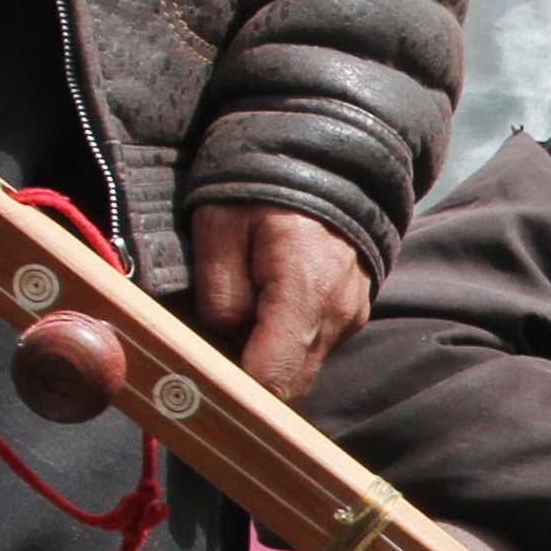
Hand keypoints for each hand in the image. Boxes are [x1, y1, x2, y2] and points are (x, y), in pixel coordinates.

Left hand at [187, 200, 372, 400]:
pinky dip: (280, 345)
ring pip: (298, 370)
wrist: (324, 156)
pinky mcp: (350, 315)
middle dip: (245, 381)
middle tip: (203, 359)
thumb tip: (219, 340)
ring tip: (229, 327)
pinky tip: (257, 314)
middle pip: (287, 385)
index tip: (199, 388)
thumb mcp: (218, 225)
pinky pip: (310, 349)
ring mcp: (350, 318)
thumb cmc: (262, 185)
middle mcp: (336, 315)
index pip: (272, 378)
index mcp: (304, 291)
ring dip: (263, 362)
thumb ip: (217, 292)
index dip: (235, 395)